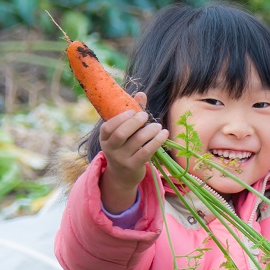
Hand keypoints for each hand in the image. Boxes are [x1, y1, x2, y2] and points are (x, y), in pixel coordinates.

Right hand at [99, 92, 168, 213]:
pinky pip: (146, 152)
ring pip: (136, 142)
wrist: (123, 175)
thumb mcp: (124, 132)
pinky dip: (157, 141)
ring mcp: (122, 159)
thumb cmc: (125, 147)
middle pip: (121, 134)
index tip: (133, 111)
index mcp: (105, 138)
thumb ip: (132, 113)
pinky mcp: (134, 166)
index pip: (108, 127)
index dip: (120, 118)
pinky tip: (164, 134)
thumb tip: (141, 94)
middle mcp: (111, 149)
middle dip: (135, 123)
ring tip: (157, 126)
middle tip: (145, 116)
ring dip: (149, 131)